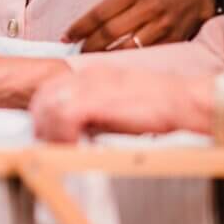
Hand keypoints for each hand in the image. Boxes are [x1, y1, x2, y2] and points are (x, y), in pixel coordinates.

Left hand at [30, 65, 213, 142]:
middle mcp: (88, 75)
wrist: (181, 100)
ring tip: (60, 150)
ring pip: (48, 106)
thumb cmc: (159, 107)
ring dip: (49, 132)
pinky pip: (62, 117)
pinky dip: (62, 136)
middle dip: (41, 123)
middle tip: (49, 145)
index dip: (45, 113)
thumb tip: (80, 132)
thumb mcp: (122, 102)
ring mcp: (91, 85)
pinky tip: (72, 148)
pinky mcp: (96, 99)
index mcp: (95, 73)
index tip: (49, 134)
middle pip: (44, 96)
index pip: (53, 88)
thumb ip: (99, 110)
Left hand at [62, 0, 215, 52]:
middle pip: (109, 32)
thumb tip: (85, 29)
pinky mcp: (173, 40)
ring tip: (93, 62)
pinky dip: (128, 62)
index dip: (79, 27)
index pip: (99, 12)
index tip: (65, 38)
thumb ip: (114, 6)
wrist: (199, 1)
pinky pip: (145, 55)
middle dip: (89, 46)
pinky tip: (117, 64)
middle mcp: (148, 6)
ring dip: (106, 57)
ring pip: (126, 48)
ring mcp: (162, 25)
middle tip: (78, 54)